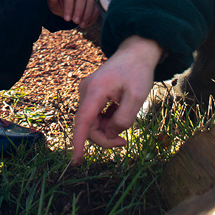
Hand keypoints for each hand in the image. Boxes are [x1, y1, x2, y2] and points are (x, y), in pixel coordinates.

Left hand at [48, 0, 100, 28]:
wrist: (65, 5)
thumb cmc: (58, 4)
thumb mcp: (52, 3)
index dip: (68, 8)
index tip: (66, 20)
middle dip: (79, 10)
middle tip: (75, 22)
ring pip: (91, 2)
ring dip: (87, 15)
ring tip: (82, 25)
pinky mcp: (92, 3)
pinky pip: (96, 8)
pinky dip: (93, 17)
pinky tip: (86, 24)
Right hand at [69, 35, 162, 164]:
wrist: (135, 52)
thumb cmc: (138, 72)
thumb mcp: (137, 97)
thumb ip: (123, 119)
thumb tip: (110, 135)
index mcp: (95, 91)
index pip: (82, 122)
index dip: (78, 143)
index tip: (76, 162)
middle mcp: (86, 92)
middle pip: (87, 126)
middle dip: (104, 138)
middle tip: (125, 142)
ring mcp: (87, 92)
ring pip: (91, 122)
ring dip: (106, 129)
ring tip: (126, 121)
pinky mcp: (91, 94)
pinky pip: (94, 116)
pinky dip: (106, 121)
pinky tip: (119, 113)